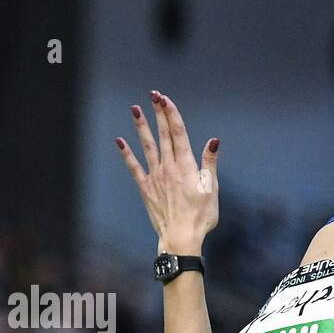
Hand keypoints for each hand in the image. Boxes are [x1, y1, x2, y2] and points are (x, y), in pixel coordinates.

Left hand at [116, 90, 219, 254]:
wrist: (181, 238)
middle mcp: (168, 167)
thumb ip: (209, 163)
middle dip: (159, 113)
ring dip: (141, 127)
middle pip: (163, 135)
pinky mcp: (146, 188)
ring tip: (135, 109)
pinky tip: (120, 141)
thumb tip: (213, 141)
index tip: (166, 98)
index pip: (178, 133)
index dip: (171, 114)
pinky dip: (127, 154)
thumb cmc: (201, 216)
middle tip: (153, 95)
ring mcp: (155, 177)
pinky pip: (134, 167)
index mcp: (186, 166)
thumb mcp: (211, 189)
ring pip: (147, 146)